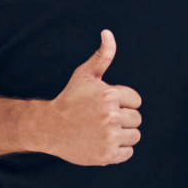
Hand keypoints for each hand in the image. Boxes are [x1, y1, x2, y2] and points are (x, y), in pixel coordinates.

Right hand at [38, 30, 141, 165]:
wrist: (49, 127)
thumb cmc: (69, 99)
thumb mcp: (84, 75)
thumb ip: (103, 55)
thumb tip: (108, 33)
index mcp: (110, 95)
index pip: (136, 101)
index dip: (123, 102)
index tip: (106, 104)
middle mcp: (111, 116)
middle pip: (137, 119)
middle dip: (124, 118)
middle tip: (103, 119)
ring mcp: (110, 137)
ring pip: (135, 136)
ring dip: (123, 134)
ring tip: (104, 130)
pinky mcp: (107, 155)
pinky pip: (128, 152)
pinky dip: (119, 150)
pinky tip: (103, 142)